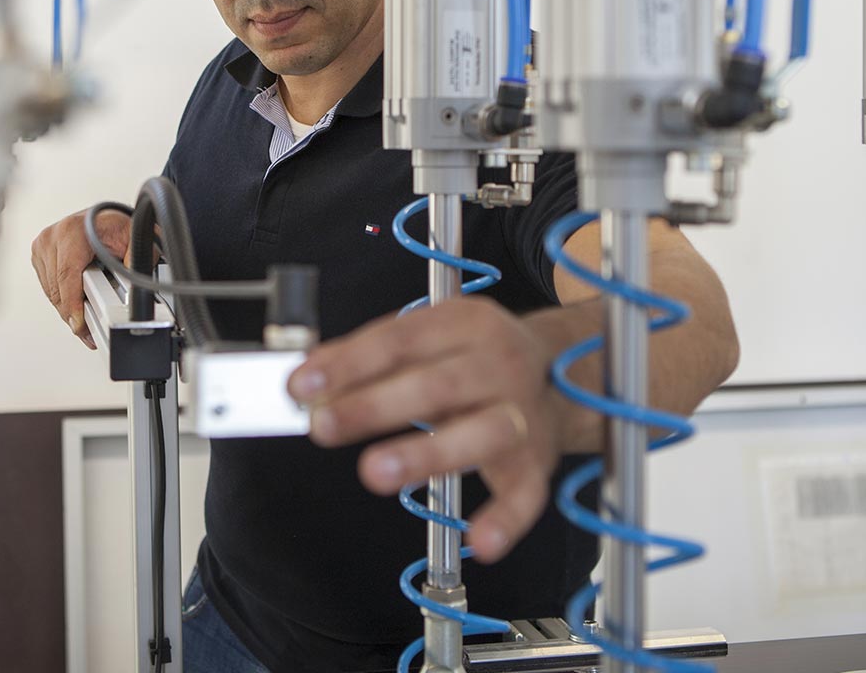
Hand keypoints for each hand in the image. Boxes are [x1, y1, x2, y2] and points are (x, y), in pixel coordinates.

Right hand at [30, 208, 131, 347]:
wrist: (103, 217)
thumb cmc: (116, 225)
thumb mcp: (133, 237)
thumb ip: (135, 258)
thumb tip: (133, 283)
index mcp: (72, 231)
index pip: (67, 276)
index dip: (73, 304)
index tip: (80, 324)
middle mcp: (53, 237)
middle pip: (58, 290)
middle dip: (74, 314)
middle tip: (91, 331)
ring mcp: (43, 246)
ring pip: (51, 293)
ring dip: (68, 308)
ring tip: (88, 317)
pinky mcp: (39, 255)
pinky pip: (48, 287)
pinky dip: (63, 298)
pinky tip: (78, 301)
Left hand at [286, 296, 564, 564]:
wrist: (564, 374)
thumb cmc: (475, 358)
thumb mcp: (427, 336)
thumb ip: (365, 354)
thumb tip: (306, 376)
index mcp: (465, 324)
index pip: (401, 340)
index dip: (349, 362)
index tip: (301, 386)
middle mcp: (499, 364)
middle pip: (436, 385)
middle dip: (374, 406)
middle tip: (322, 426)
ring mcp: (522, 415)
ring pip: (480, 433)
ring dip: (426, 453)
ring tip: (375, 471)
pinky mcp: (537, 463)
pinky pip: (526, 494)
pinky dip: (506, 519)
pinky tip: (480, 541)